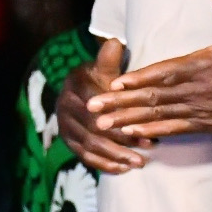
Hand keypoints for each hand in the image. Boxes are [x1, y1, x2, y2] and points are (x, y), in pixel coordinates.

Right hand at [58, 38, 144, 173]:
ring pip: (90, 145)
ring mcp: (64, 126)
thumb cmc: (100, 78)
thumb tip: (114, 42)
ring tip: (139, 162)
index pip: (97, 103)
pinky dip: (104, 164)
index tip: (145, 124)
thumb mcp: (104, 67)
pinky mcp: (68, 142)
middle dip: (122, 139)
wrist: (82, 90)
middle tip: (147, 147)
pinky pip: (85, 157)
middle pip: (94, 127)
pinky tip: (123, 169)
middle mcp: (64, 106)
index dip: (120, 115)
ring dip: (116, 155)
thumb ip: (109, 60)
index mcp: (74, 85)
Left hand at [87, 0, 211, 141]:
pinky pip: (176, 129)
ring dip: (130, 119)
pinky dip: (154, 130)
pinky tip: (135, 133)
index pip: (166, 73)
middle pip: (155, 98)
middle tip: (93, 106)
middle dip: (121, 103)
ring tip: (103, 124)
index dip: (140, 79)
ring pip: (160, 116)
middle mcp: (201, 90)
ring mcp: (204, 110)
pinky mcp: (210, 124)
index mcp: (207, 65)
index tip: (116, 83)